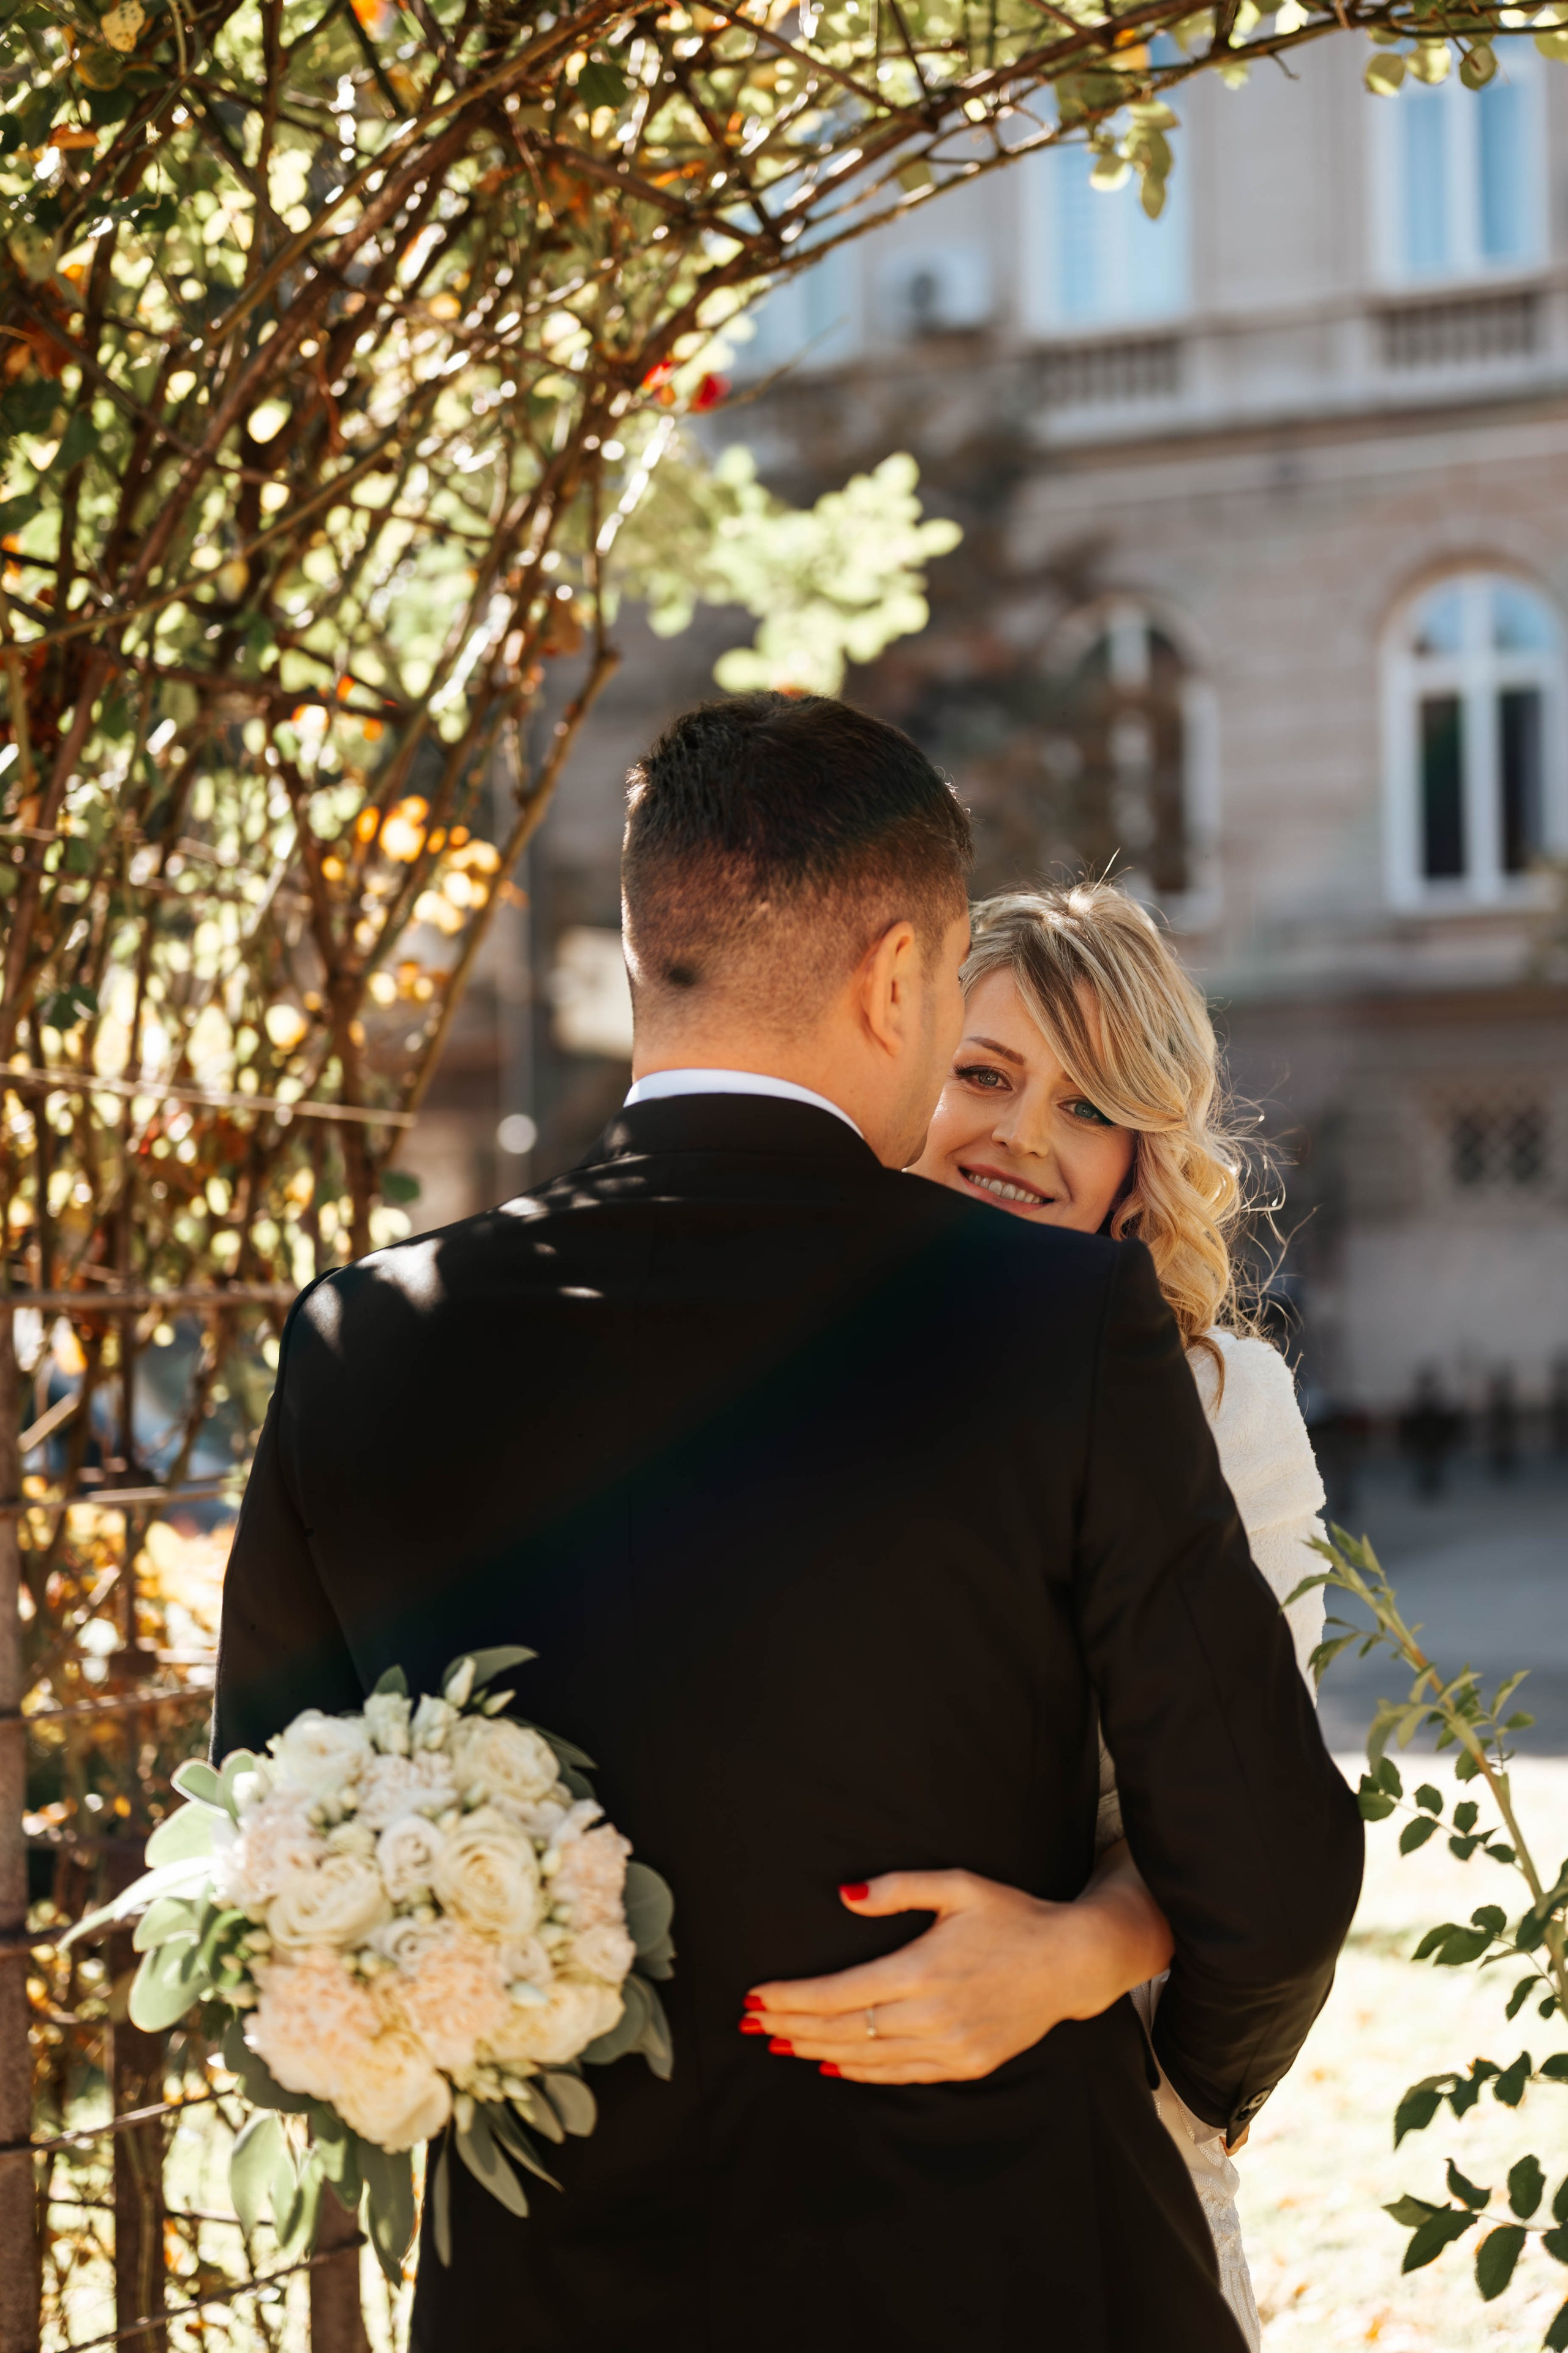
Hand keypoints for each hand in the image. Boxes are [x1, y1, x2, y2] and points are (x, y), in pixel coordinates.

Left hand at [743, 1855, 1173, 2085]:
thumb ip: (898, 1888)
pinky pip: (899, 2074)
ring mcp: (950, 2046)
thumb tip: (845, 1894)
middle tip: (750, 2023)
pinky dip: (859, 2072)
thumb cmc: (1010, 1917)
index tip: (756, 1996)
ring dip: (816, 2050)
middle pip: (843, 2029)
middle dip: (791, 2026)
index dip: (792, 1998)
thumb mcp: (958, 1886)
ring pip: (866, 2057)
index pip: (840, 1992)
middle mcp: (932, 2014)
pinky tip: (830, 2064)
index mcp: (922, 1969)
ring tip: (777, 2043)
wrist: (1070, 1963)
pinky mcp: (966, 2065)